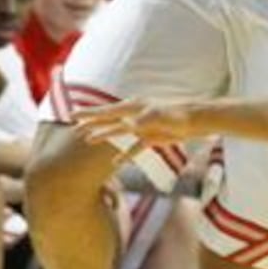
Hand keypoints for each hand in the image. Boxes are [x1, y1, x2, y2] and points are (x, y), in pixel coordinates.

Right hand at [74, 98, 205, 160]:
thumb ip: (144, 119)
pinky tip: (117, 162)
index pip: (106, 111)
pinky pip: (135, 147)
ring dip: (103, 135)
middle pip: (108, 119)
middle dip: (91, 122)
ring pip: (117, 131)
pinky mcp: (151, 138)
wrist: (195, 121)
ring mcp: (142, 126)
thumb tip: (130, 124)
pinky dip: (126, 154)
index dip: (88, 114)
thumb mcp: (160, 116)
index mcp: (133, 106)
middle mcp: (134, 114)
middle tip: (73, 126)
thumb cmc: (177, 114)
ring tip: (88, 139)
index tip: (72, 115)